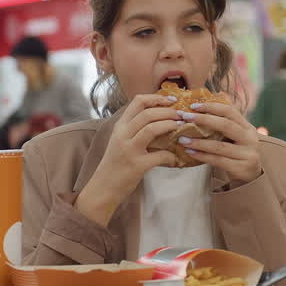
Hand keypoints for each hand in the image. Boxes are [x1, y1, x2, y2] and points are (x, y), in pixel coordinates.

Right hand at [76, 93, 179, 225]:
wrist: (103, 187)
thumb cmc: (116, 164)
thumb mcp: (120, 141)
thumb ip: (134, 129)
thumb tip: (160, 118)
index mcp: (120, 126)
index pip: (138, 102)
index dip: (157, 98)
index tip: (171, 100)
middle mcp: (122, 135)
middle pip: (148, 113)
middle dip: (168, 111)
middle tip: (181, 114)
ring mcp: (129, 150)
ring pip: (152, 128)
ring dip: (170, 125)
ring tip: (180, 127)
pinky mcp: (137, 165)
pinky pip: (160, 155)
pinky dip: (171, 156)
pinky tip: (175, 158)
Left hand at [175, 101, 262, 185]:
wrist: (251, 175)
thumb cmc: (237, 152)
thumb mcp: (235, 137)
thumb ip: (223, 125)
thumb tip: (197, 111)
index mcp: (247, 127)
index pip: (230, 111)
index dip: (212, 107)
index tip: (193, 106)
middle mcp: (249, 139)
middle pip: (226, 125)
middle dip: (204, 119)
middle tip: (185, 117)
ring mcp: (246, 154)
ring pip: (219, 146)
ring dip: (198, 142)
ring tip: (182, 139)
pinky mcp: (240, 168)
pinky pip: (218, 160)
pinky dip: (202, 156)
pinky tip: (190, 152)